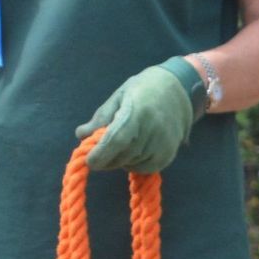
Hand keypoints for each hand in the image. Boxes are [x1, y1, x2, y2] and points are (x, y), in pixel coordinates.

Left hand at [77, 60, 199, 172]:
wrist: (177, 90)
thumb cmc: (141, 90)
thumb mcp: (118, 97)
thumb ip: (100, 118)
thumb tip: (81, 135)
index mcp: (137, 111)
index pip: (117, 139)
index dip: (102, 153)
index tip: (89, 161)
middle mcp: (154, 129)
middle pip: (123, 155)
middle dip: (106, 159)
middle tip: (97, 153)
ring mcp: (164, 143)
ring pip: (133, 163)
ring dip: (119, 160)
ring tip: (118, 145)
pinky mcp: (170, 153)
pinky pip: (146, 168)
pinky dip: (133, 164)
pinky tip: (131, 152)